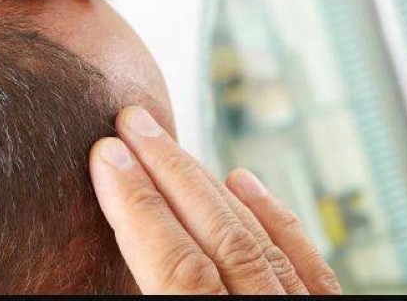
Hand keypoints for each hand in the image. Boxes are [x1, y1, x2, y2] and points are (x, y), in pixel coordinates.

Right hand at [89, 106, 342, 293]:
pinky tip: (243, 180)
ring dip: (207, 184)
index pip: (175, 268)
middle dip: (169, 173)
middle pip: (219, 238)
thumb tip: (100, 245)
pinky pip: (307, 263)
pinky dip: (273, 217)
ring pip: (256, 241)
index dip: (137, 206)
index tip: (108, 154)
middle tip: (133, 122)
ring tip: (166, 144)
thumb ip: (139, 292)